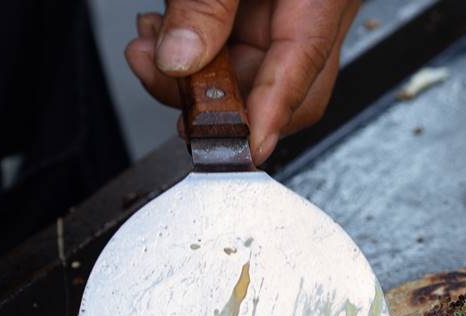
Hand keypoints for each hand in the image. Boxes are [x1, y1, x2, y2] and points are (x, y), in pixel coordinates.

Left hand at [126, 0, 359, 163]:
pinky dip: (194, 49)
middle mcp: (316, 11)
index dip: (268, 119)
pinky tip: (163, 35)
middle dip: (216, 99)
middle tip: (168, 85)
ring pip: (249, 71)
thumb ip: (205, 5)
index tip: (238, 152)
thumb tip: (181, 59)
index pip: (303, 70)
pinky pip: (235, 46)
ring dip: (193, 73)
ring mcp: (293, 13)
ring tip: (150, 50)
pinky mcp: (267, 10)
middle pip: (278, 86)